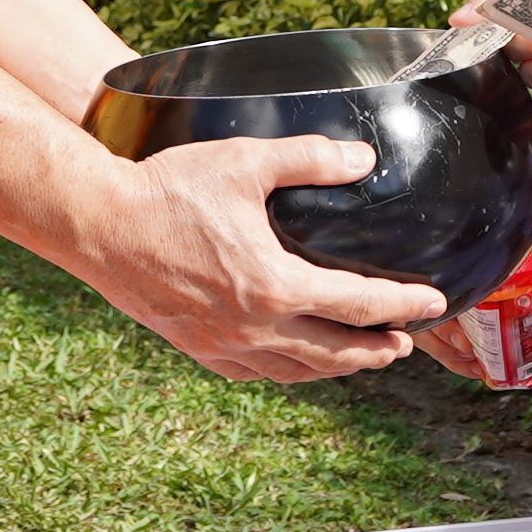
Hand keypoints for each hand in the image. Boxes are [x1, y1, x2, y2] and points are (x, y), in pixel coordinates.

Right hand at [74, 135, 441, 382]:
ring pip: (297, 371)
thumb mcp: (245, 162)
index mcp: (275, 285)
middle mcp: (254, 326)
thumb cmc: (168, 189)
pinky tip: (294, 363)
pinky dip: (288, 372)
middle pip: (335, 352)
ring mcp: (223, 344)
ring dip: (337, 366)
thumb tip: (363, 158)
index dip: (403, 305)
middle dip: (377, 349)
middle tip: (405, 343)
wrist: (98, 225)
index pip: (359, 304)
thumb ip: (310, 158)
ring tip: (361, 357)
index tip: (433, 303)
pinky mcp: (196, 347)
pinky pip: (255, 374)